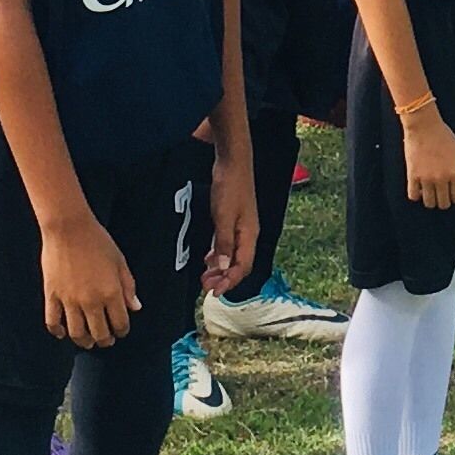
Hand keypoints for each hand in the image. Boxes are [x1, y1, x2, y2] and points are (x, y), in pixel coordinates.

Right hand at [38, 213, 139, 349]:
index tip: (121, 331)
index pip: (120, 323)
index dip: (122, 331)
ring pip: (77, 332)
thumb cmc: (96, 240)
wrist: (68, 228)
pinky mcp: (52, 296)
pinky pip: (53, 321)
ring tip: (87, 342)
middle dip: (105, 340)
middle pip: (99, 332)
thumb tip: (135, 307)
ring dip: (84, 341)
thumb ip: (128, 286)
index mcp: (111, 293)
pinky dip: (57, 331)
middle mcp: (91, 301)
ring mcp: (69, 300)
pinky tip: (62, 333)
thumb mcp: (120, 261)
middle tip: (106, 341)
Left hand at [203, 139, 258, 295]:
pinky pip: (228, 245)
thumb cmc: (230, 187)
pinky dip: (219, 255)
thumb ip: (223, 242)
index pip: (243, 267)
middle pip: (239, 264)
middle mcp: (248, 234)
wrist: (233, 162)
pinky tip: (209, 258)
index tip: (214, 292)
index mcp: (249, 235)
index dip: (229, 281)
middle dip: (224, 278)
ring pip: (233, 255)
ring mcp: (241, 227)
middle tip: (206, 287)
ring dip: (220, 268)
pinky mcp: (233, 220)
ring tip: (205, 277)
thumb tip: (223, 266)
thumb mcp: (223, 217)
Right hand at [400, 109, 454, 212]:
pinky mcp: (412, 175)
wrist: (423, 125)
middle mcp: (441, 178)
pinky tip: (418, 189)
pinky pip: (413, 195)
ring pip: (429, 202)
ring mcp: (426, 178)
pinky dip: (416, 195)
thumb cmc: (443, 135)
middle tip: (441, 195)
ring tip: (429, 193)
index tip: (452, 194)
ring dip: (430, 200)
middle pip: (443, 203)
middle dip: (443, 201)